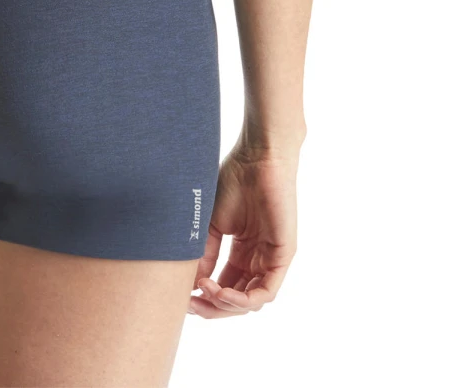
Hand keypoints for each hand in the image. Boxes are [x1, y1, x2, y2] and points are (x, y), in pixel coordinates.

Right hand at [190, 142, 297, 316]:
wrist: (256, 158)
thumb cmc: (234, 180)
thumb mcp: (212, 223)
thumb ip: (205, 254)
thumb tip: (191, 284)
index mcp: (242, 251)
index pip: (224, 286)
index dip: (204, 297)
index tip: (182, 297)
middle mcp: (257, 258)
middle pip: (236, 299)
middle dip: (212, 307)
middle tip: (190, 305)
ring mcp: (271, 258)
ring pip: (250, 301)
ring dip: (225, 305)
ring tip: (205, 292)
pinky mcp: (283, 256)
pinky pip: (265, 292)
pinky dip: (242, 300)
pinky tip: (221, 291)